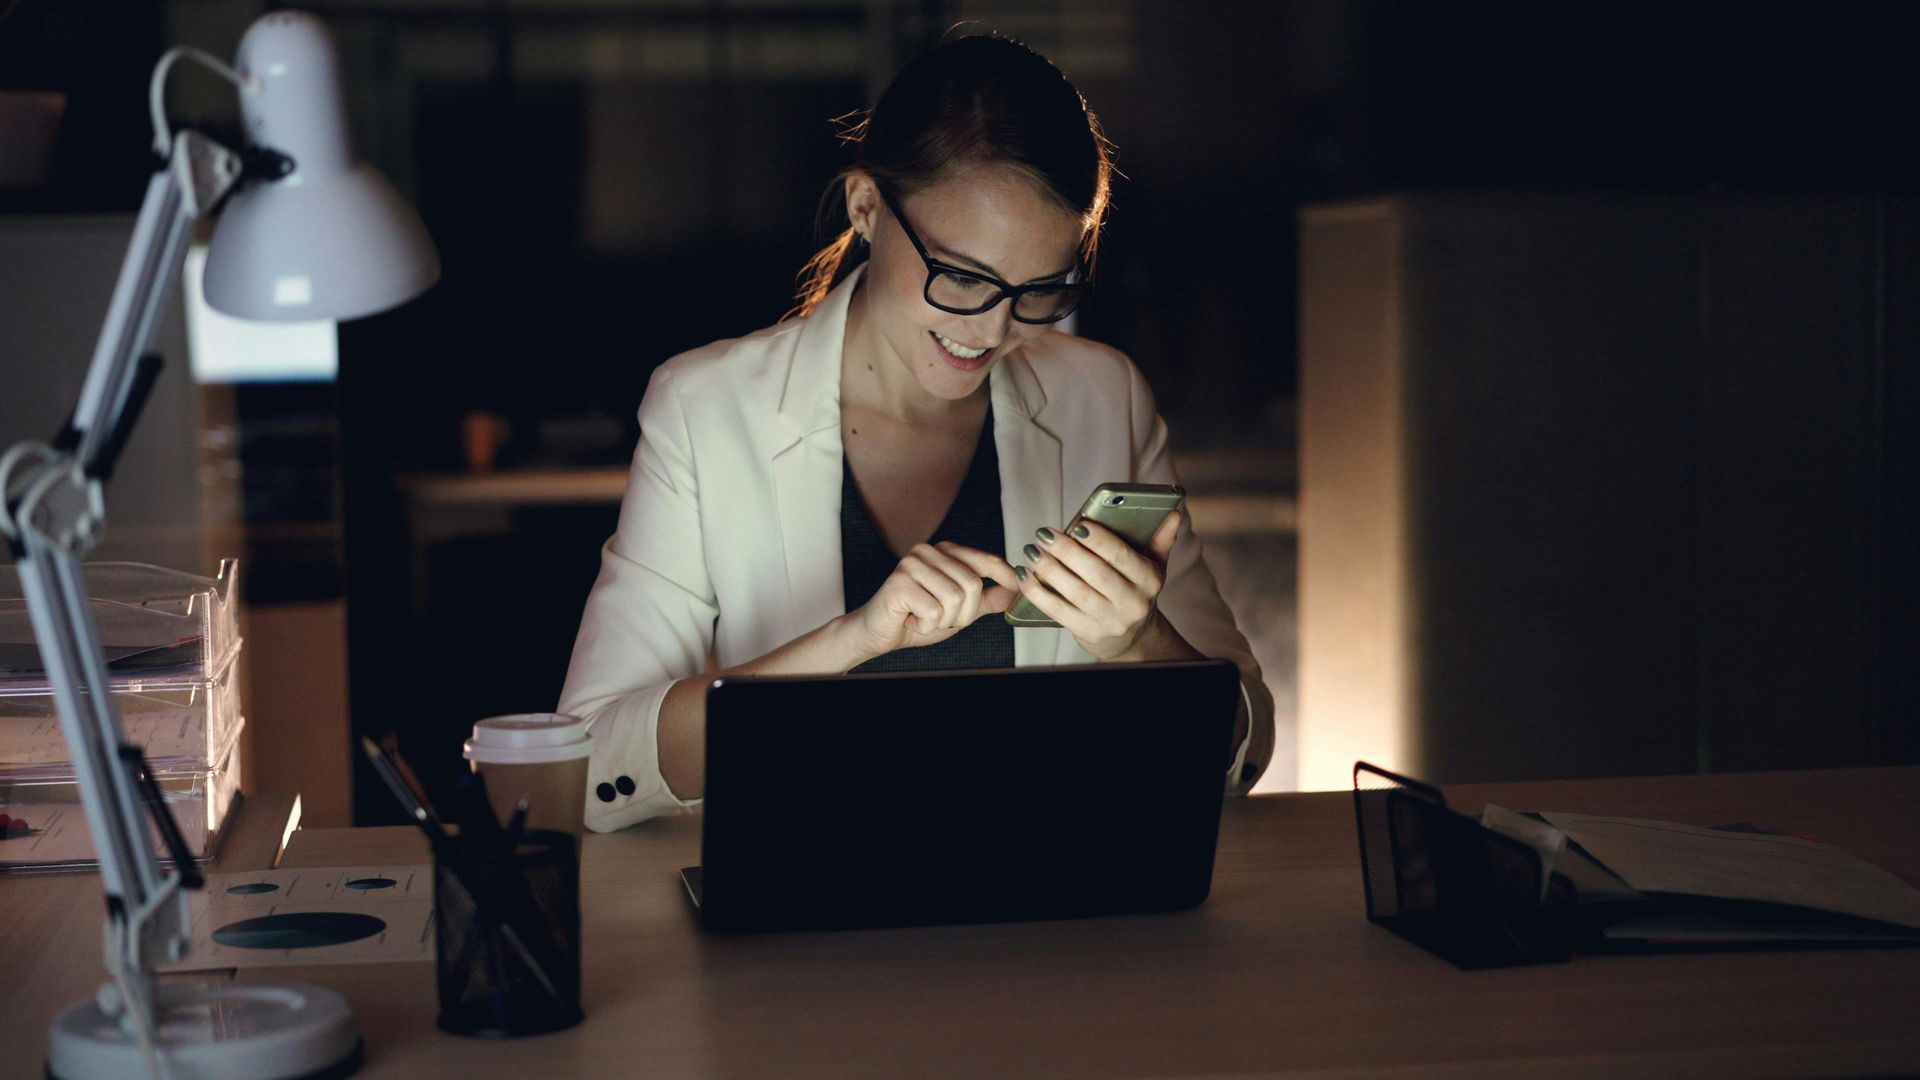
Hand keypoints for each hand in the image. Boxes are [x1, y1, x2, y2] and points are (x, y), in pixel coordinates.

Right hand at [841, 541, 1020, 661]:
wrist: (877, 633)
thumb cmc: (915, 617)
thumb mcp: (960, 609)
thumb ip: (986, 599)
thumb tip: (1015, 590)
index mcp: (944, 552)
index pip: (986, 560)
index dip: (1006, 576)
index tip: (1018, 588)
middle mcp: (928, 551)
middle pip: (973, 584)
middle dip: (964, 613)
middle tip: (942, 618)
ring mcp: (912, 564)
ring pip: (955, 598)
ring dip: (943, 620)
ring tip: (924, 617)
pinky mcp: (899, 583)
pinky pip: (934, 611)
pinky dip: (926, 625)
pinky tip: (911, 619)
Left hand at [1014, 511, 1181, 660]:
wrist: (1132, 638)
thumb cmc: (1135, 592)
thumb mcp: (1153, 567)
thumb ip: (1160, 540)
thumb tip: (1173, 514)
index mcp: (1149, 580)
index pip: (1123, 557)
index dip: (1100, 541)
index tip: (1079, 525)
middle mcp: (1132, 603)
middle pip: (1096, 574)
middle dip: (1067, 552)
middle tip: (1045, 534)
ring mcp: (1109, 621)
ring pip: (1075, 593)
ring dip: (1049, 570)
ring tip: (1032, 551)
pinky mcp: (1087, 632)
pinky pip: (1058, 611)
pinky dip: (1038, 593)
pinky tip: (1025, 575)